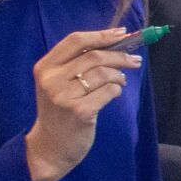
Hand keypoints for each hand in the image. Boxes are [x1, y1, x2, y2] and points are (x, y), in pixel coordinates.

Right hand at [25, 28, 143, 180]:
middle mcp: (51, 79)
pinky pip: (108, 92)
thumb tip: (115, 40)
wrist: (51, 147)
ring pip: (103, 73)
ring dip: (119, 75)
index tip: (122, 33)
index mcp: (45, 67)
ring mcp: (63, 96)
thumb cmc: (60, 111)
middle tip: (135, 60)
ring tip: (120, 81)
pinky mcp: (79, 112)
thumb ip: (78, 63)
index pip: (75, 40)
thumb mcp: (59, 83)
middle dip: (120, 55)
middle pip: (94, 56)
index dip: (102, 35)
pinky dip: (116, 90)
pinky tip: (114, 93)